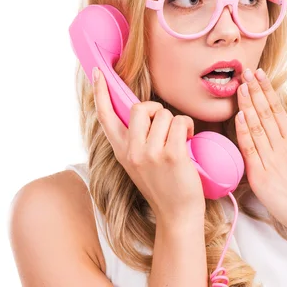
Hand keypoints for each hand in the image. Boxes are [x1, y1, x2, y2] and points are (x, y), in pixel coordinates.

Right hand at [92, 67, 204, 223]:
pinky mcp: (171, 155)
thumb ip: (135, 139)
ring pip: (163, 114)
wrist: (177, 213)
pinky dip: (187, 127)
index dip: (101, 92)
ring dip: (177, 122)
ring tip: (180, 139)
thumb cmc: (163, 185)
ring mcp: (150, 153)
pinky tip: (188, 140)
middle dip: (156, 109)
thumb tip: (142, 111)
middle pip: (139, 107)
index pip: (105, 116)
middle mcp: (132, 151)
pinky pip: (179, 122)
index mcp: (121, 151)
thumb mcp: (138, 162)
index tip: (98, 72)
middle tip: (165, 124)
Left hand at [234, 68, 286, 241]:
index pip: (278, 110)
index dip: (267, 90)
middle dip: (254, 92)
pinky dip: (244, 134)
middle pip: (266, 115)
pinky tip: (239, 117)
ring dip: (247, 107)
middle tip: (244, 72)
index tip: (259, 74)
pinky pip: (250, 152)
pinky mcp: (261, 179)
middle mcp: (284, 149)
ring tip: (239, 87)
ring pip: (256, 129)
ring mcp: (272, 163)